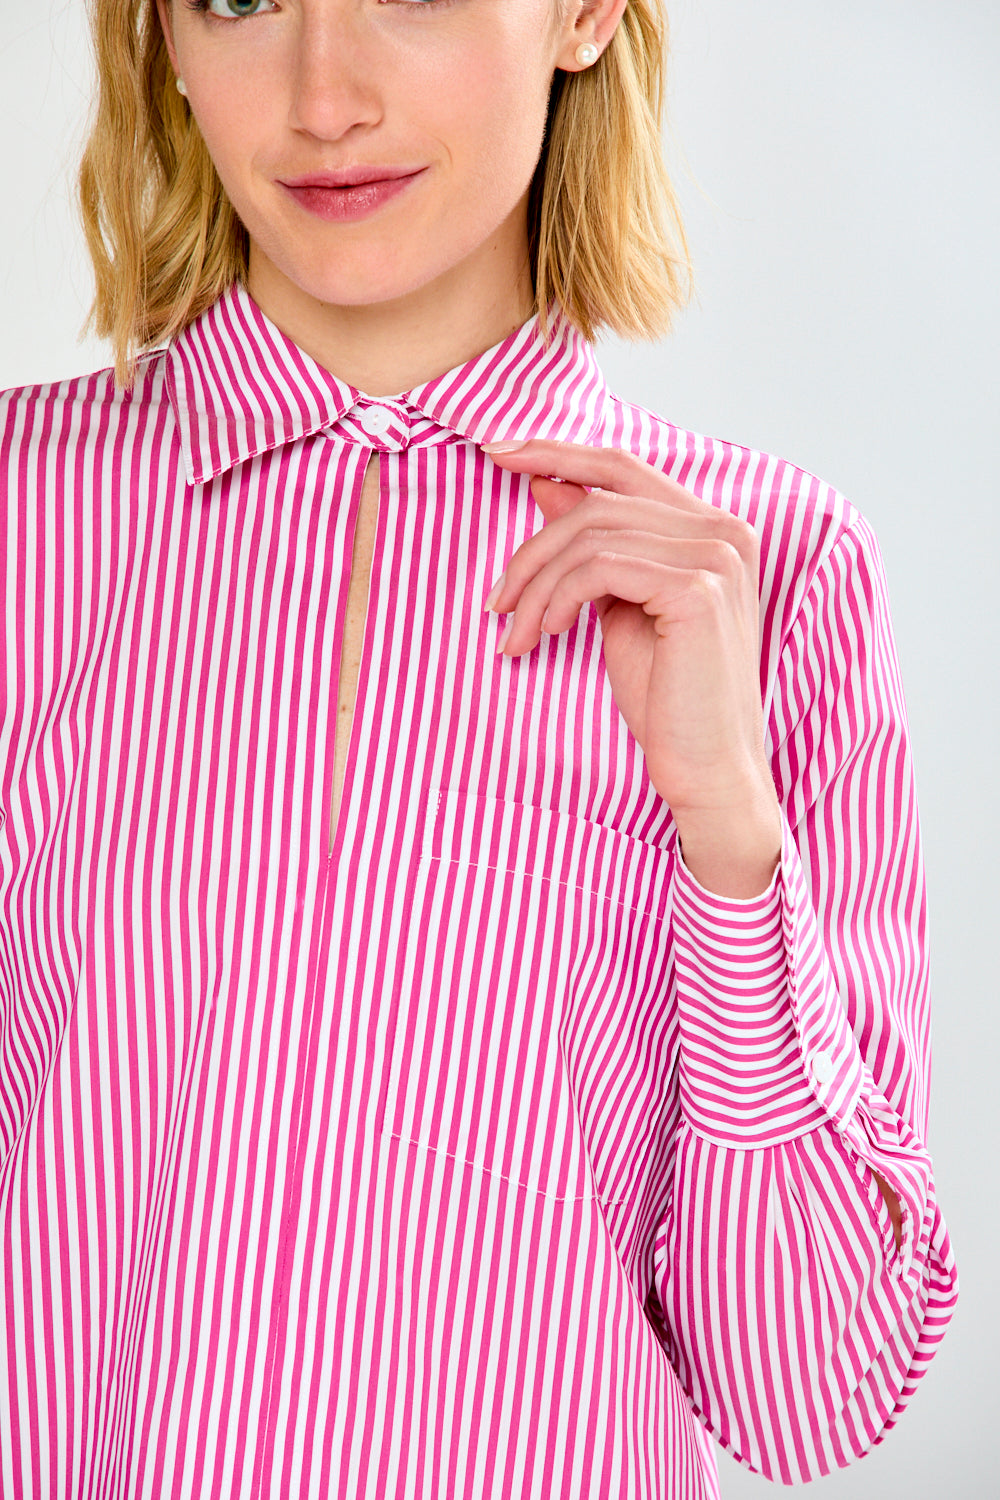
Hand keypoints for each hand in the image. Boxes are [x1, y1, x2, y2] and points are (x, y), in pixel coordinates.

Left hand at [482, 438, 777, 824]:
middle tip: (496, 600)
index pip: (625, 467)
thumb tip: (546, 484)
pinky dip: (557, 599)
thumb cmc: (669, 701)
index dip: (558, 452)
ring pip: (591, 534)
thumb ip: (594, 546)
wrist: (709, 771)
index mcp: (714, 530)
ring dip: (537, 584)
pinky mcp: (697, 588)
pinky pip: (598, 567)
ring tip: (516, 632)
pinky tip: (546, 636)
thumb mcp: (618, 609)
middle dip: (533, 547)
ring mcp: (717, 556)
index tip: (498, 453)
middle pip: (599, 499)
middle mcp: (725, 532)